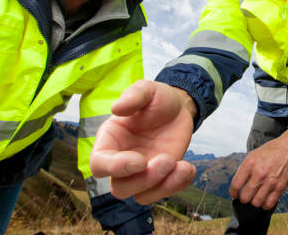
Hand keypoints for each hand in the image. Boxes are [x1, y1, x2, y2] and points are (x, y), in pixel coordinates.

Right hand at [90, 80, 197, 203]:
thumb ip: (133, 96)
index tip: (139, 160)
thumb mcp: (147, 90)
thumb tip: (116, 108)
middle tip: (167, 160)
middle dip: (144, 180)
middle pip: (120, 188)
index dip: (116, 168)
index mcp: (110, 140)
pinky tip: (188, 168)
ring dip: (162, 187)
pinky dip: (177, 186)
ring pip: (141, 196)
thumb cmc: (157, 99)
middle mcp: (122, 161)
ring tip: (182, 166)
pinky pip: (162, 193)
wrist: (179, 107)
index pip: (99, 165)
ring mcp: (141, 172)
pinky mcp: (160, 177)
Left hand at [229, 128, 287, 209]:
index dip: (233, 192)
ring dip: (254, 202)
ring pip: (256, 203)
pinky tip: (264, 199)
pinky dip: (265, 204)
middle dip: (243, 198)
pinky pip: (269, 204)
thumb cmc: (270, 151)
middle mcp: (260, 173)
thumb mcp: (253, 155)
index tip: (234, 194)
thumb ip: (244, 169)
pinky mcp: (280, 187)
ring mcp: (270, 181)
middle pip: (245, 196)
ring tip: (255, 197)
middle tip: (245, 196)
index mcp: (250, 163)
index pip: (236, 185)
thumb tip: (238, 185)